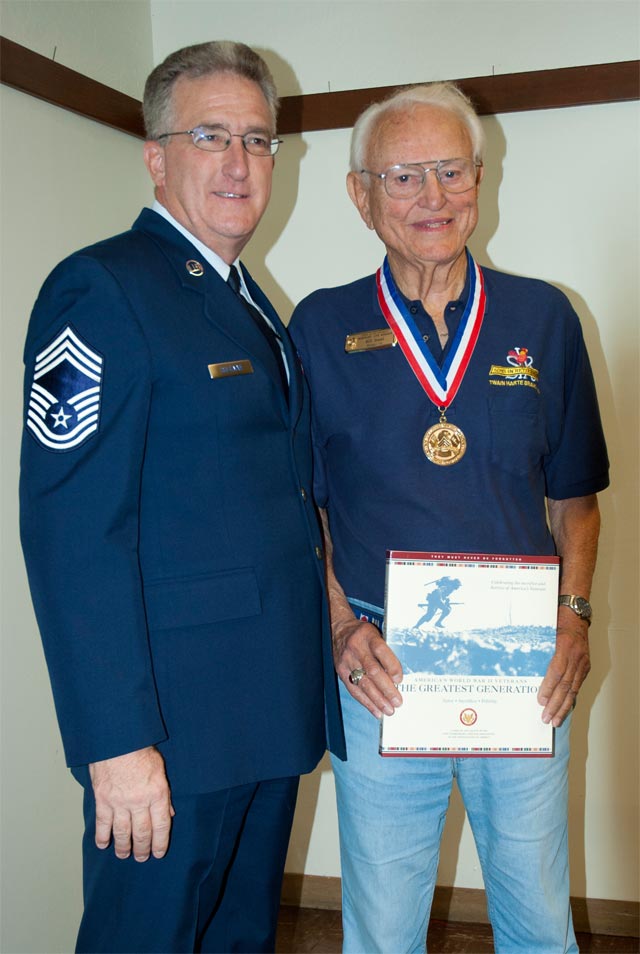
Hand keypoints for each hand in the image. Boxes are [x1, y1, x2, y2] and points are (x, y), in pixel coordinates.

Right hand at [89, 746, 174, 861]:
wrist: (117, 739)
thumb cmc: (140, 749)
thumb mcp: (160, 768)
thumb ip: (164, 793)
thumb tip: (168, 813)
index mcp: (157, 793)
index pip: (161, 825)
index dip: (160, 842)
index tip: (159, 852)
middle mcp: (139, 801)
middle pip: (142, 832)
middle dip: (142, 849)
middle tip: (142, 858)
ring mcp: (119, 802)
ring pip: (122, 832)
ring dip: (123, 847)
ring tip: (125, 854)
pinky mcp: (102, 799)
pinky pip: (102, 823)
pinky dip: (102, 836)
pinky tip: (103, 844)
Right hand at [334, 616, 402, 718]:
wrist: (338, 630)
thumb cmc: (363, 634)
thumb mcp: (375, 633)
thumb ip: (386, 651)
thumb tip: (398, 677)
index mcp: (368, 635)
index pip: (380, 650)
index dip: (391, 665)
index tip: (400, 679)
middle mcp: (356, 648)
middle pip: (372, 670)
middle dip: (386, 689)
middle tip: (397, 702)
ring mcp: (347, 660)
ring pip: (363, 683)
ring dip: (377, 699)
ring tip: (389, 710)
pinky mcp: (341, 671)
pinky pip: (354, 689)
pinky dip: (366, 702)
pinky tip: (376, 710)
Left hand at [537, 611, 590, 726]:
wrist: (575, 612)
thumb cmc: (556, 620)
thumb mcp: (544, 632)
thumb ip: (537, 650)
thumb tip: (521, 668)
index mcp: (564, 646)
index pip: (556, 671)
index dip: (548, 687)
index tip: (540, 700)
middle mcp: (575, 656)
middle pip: (565, 685)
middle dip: (555, 704)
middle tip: (546, 718)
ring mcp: (582, 662)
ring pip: (573, 689)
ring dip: (564, 706)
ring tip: (555, 720)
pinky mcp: (586, 665)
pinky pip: (578, 685)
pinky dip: (571, 698)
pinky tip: (565, 709)